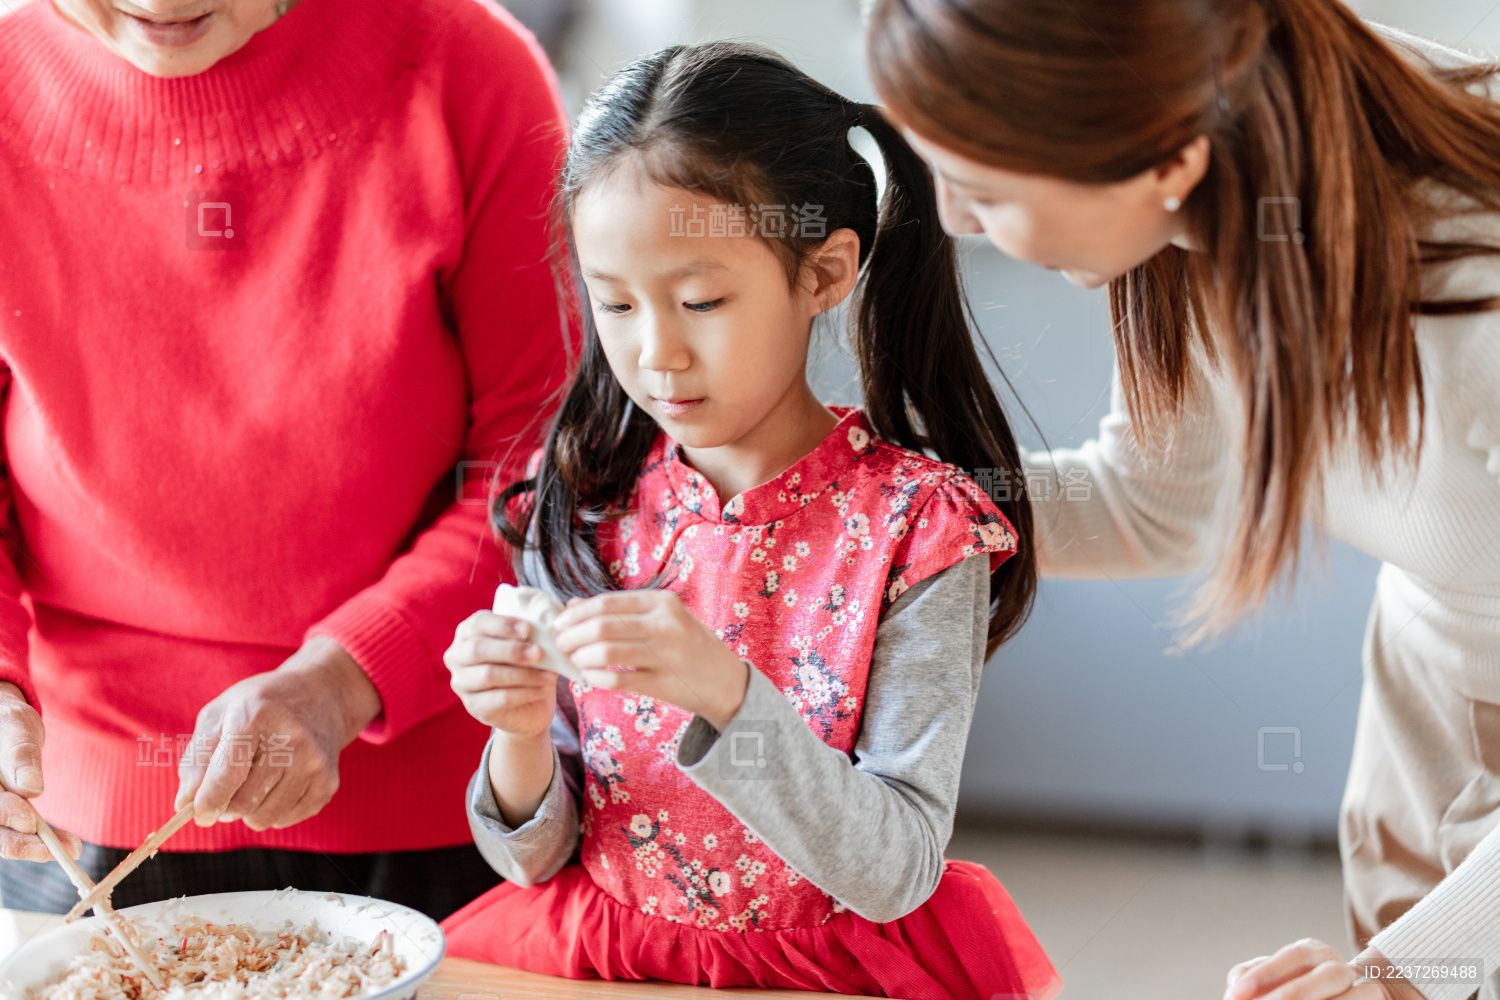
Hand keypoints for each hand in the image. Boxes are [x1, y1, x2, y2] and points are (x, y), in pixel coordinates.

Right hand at [0, 682, 79, 861]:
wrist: (6, 727)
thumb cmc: (8, 723)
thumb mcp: (16, 729)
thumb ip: (21, 756)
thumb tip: (31, 788)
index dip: (5, 814)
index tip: (29, 821)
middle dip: (21, 843)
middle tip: (56, 850)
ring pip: (4, 838)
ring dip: (35, 847)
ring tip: (71, 848)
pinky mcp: (3, 818)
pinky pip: (17, 834)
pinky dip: (39, 840)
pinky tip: (66, 844)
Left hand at [176, 638, 380, 830]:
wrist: (324, 694)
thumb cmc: (262, 705)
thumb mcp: (221, 713)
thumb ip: (197, 757)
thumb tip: (184, 804)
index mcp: (256, 715)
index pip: (227, 775)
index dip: (206, 802)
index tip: (199, 814)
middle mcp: (291, 738)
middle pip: (243, 802)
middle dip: (225, 807)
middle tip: (224, 795)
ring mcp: (313, 762)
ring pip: (264, 817)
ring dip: (249, 811)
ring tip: (253, 785)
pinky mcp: (328, 782)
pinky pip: (285, 820)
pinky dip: (272, 812)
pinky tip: (277, 785)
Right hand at [444, 611, 555, 739]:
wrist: (530, 704)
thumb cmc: (526, 664)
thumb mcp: (528, 644)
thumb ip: (530, 634)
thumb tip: (545, 629)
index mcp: (467, 633)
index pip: (478, 623)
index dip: (503, 625)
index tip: (529, 630)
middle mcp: (456, 656)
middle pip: (478, 649)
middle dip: (511, 650)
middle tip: (539, 653)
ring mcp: (461, 683)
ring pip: (488, 674)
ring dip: (523, 674)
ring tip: (549, 675)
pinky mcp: (474, 706)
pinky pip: (500, 698)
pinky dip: (526, 692)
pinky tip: (544, 689)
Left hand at [554, 591, 748, 729]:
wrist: (726, 682)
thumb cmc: (688, 646)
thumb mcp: (662, 619)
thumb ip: (620, 611)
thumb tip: (573, 604)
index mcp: (663, 602)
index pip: (606, 602)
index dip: (576, 613)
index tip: (559, 624)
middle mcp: (665, 624)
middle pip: (602, 626)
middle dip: (572, 636)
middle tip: (560, 645)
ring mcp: (666, 654)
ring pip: (606, 652)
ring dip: (580, 657)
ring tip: (573, 661)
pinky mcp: (663, 683)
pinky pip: (617, 679)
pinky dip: (596, 678)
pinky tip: (588, 677)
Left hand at [1226, 941, 1423, 999]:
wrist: (1349, 997)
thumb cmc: (1298, 988)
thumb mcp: (1275, 978)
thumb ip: (1254, 978)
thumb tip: (1235, 991)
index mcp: (1315, 953)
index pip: (1293, 957)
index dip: (1265, 974)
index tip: (1236, 994)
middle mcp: (1342, 969)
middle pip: (1329, 975)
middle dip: (1294, 993)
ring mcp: (1366, 991)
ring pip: (1354, 996)